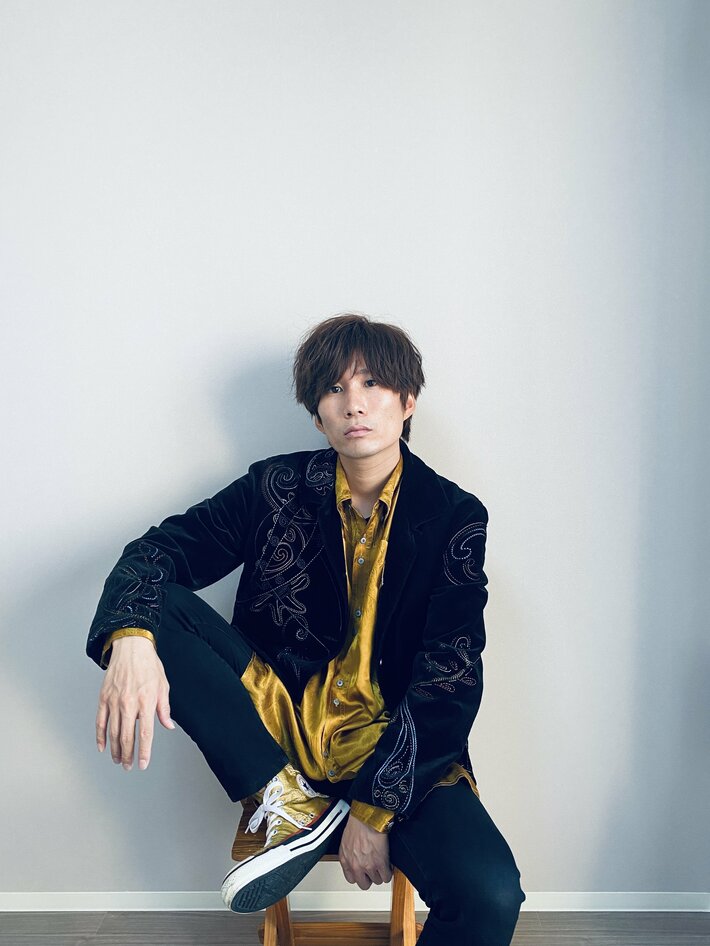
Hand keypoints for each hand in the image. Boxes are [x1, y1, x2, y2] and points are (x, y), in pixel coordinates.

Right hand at [95, 636, 174, 770]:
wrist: (131, 647)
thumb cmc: (149, 665)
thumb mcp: (163, 686)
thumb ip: (164, 709)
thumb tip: (168, 726)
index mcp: (146, 701)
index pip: (145, 734)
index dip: (144, 752)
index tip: (143, 764)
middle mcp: (129, 703)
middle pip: (127, 737)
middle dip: (127, 755)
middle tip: (128, 766)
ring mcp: (114, 701)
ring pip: (113, 732)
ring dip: (115, 749)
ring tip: (118, 760)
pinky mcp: (104, 698)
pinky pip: (100, 722)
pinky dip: (100, 736)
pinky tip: (103, 747)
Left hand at [339, 812, 392, 889]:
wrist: (368, 817)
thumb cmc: (358, 823)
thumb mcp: (346, 840)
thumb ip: (350, 853)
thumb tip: (355, 857)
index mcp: (345, 859)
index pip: (351, 879)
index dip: (359, 875)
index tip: (363, 872)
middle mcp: (355, 865)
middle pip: (364, 884)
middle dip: (369, 877)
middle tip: (374, 870)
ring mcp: (368, 866)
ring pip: (377, 880)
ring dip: (380, 874)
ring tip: (382, 865)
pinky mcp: (380, 863)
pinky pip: (386, 877)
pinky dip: (389, 872)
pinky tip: (388, 865)